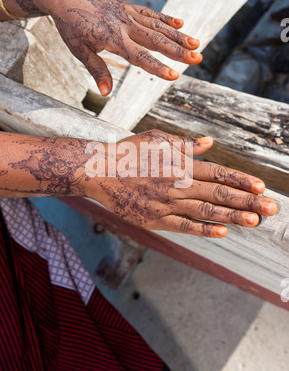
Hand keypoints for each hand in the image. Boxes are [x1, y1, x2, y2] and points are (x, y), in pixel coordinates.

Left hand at [45, 0, 201, 95]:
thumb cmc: (70, 24)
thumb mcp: (78, 50)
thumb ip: (96, 70)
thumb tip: (106, 93)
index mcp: (112, 38)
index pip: (139, 56)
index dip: (157, 67)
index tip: (174, 76)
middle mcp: (124, 25)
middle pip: (155, 40)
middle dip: (177, 51)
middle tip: (197, 59)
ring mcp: (128, 14)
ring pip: (157, 26)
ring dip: (178, 36)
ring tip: (196, 44)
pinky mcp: (128, 7)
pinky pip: (150, 13)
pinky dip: (165, 19)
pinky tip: (180, 24)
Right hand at [91, 130, 276, 237]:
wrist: (99, 172)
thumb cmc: (128, 153)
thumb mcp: (157, 139)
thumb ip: (185, 144)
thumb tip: (209, 143)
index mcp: (180, 164)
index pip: (218, 173)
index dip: (241, 181)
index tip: (261, 187)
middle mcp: (178, 184)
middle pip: (218, 195)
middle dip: (247, 201)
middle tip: (270, 209)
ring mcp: (167, 203)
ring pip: (206, 212)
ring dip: (233, 217)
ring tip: (255, 221)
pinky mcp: (156, 219)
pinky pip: (185, 226)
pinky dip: (205, 229)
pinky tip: (223, 231)